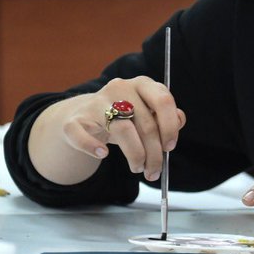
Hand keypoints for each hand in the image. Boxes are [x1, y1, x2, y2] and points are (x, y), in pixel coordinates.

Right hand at [59, 76, 184, 180]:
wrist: (84, 115)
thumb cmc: (124, 116)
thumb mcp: (147, 113)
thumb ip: (165, 116)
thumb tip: (179, 120)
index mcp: (142, 83)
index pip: (163, 101)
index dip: (170, 127)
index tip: (170, 147)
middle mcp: (120, 88)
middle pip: (145, 123)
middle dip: (154, 153)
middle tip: (154, 170)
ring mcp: (95, 102)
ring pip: (122, 131)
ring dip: (135, 156)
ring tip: (139, 169)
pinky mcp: (74, 120)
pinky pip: (83, 136)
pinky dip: (93, 147)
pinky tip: (103, 154)